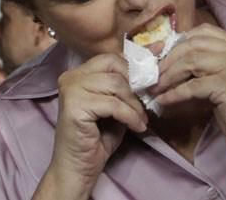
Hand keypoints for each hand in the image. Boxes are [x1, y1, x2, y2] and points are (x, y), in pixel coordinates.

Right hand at [45, 54, 146, 193]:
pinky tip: (137, 127)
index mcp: (78, 73)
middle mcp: (70, 77)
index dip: (134, 66)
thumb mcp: (116, 106)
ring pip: (116, 84)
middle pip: (113, 66)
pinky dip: (130, 116)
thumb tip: (153, 62)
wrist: (78, 167)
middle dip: (135, 85)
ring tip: (140, 120)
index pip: (110, 58)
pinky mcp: (75, 106)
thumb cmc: (97, 138)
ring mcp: (70, 89)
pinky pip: (113, 104)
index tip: (155, 74)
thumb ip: (126, 87)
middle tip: (144, 105)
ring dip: (134, 104)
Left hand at [152, 23, 225, 177]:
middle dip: (168, 60)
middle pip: (192, 45)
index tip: (161, 55)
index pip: (203, 31)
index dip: (178, 42)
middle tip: (153, 74)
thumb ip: (203, 64)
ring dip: (167, 76)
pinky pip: (192, 86)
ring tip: (154, 88)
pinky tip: (163, 101)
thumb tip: (165, 58)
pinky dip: (174, 93)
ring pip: (190, 62)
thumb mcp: (221, 79)